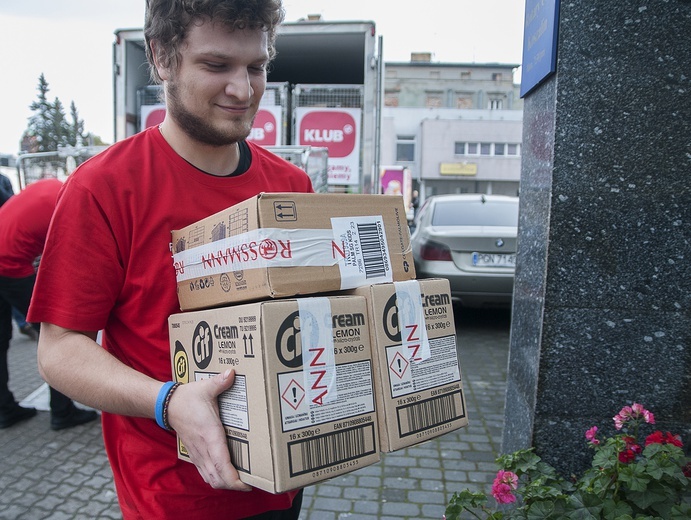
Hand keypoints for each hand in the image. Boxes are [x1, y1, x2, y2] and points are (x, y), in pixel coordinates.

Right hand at [167, 370, 251, 490]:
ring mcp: (198, 453)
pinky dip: (217, 478)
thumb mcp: (205, 387)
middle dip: (234, 485)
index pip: (221, 463)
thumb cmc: (189, 397)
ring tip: (242, 480)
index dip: (233, 478)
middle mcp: (203, 448)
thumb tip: (232, 373)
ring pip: (211, 479)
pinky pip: (206, 474)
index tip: (247, 483)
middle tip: (251, 481)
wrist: (168, 405)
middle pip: (217, 478)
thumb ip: (220, 382)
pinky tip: (227, 475)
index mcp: (210, 434)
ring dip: (225, 483)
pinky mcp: (195, 454)